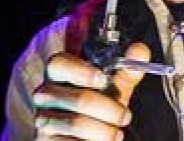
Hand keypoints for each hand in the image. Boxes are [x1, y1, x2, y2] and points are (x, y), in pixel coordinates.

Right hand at [33, 42, 150, 140]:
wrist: (85, 135)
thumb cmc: (99, 106)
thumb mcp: (114, 87)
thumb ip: (127, 69)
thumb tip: (140, 51)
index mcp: (59, 73)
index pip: (60, 64)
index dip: (82, 71)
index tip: (103, 79)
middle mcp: (45, 94)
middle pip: (78, 98)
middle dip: (110, 109)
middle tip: (126, 116)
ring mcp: (43, 118)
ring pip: (77, 123)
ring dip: (104, 130)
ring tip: (117, 133)